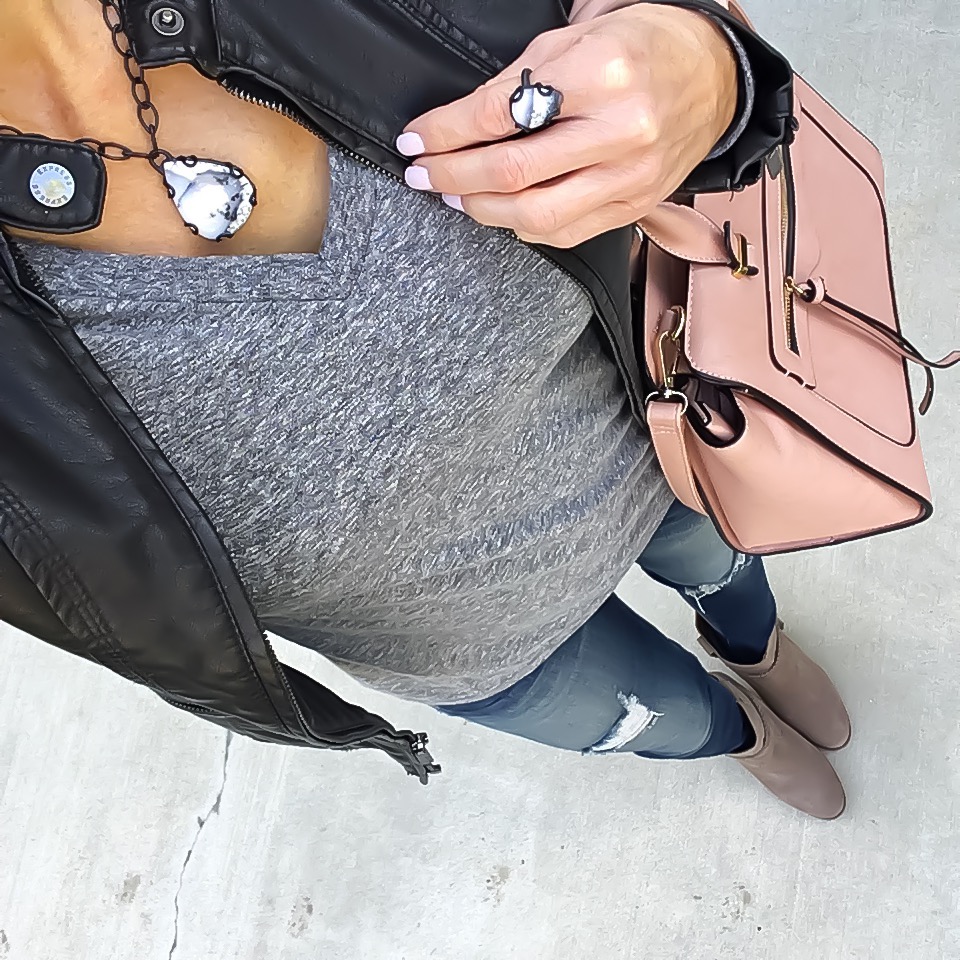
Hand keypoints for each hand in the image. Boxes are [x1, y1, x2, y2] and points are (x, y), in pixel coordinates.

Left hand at [396, 4, 737, 247]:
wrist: (713, 76)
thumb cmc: (642, 48)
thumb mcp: (575, 40)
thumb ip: (518, 83)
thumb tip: (461, 124)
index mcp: (602, 73)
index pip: (501, 113)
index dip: (446, 131)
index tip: (416, 139)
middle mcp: (621, 131)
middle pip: (514, 171)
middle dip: (454, 175)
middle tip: (423, 174)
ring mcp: (631, 177)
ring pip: (538, 214)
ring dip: (483, 209)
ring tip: (455, 195)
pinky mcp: (635, 206)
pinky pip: (567, 232)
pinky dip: (524, 226)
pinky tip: (502, 211)